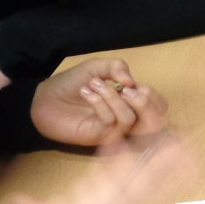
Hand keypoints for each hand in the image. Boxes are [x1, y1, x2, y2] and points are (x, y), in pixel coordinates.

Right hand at [0, 132, 197, 203]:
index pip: (125, 202)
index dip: (152, 179)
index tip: (179, 157)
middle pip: (134, 195)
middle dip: (161, 170)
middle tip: (188, 142)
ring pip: (119, 191)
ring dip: (143, 167)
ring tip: (166, 142)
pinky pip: (95, 190)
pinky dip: (108, 168)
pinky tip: (114, 149)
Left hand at [30, 58, 167, 144]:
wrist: (45, 98)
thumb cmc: (71, 84)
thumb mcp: (96, 67)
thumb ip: (116, 67)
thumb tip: (131, 81)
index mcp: (130, 102)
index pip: (158, 107)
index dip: (152, 95)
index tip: (130, 83)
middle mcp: (125, 118)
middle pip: (154, 123)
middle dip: (145, 103)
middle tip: (126, 89)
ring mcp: (112, 130)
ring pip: (129, 119)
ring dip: (112, 97)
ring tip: (94, 84)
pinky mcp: (98, 136)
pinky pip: (109, 121)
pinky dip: (99, 102)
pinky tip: (86, 92)